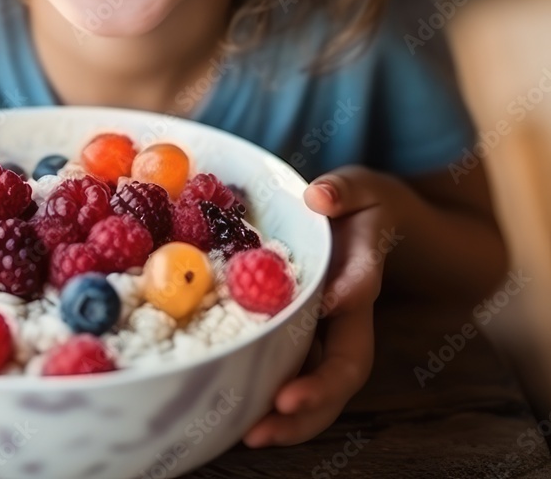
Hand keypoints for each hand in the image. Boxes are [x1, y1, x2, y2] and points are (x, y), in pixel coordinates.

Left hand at [243, 165, 400, 446]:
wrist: (379, 227)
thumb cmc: (364, 205)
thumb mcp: (360, 187)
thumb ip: (342, 190)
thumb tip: (319, 196)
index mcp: (361, 273)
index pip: (359, 293)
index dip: (344, 303)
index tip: (326, 309)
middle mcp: (351, 315)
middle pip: (344, 367)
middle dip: (315, 395)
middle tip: (276, 414)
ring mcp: (333, 335)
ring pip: (323, 386)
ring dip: (294, 417)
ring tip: (253, 435)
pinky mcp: (312, 342)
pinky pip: (299, 378)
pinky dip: (276, 404)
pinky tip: (241, 420)